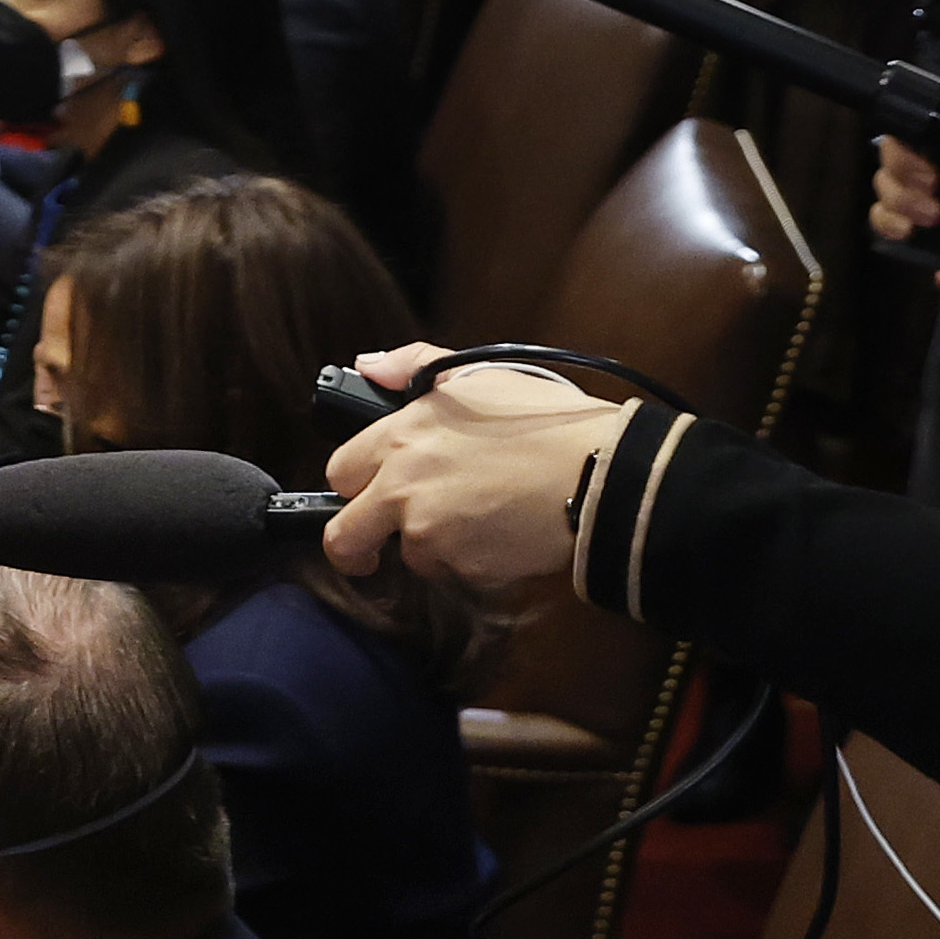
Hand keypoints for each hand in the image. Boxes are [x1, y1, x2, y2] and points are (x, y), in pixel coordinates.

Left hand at [320, 341, 634, 595]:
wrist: (601, 474)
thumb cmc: (545, 422)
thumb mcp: (474, 376)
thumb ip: (411, 365)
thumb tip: (368, 366)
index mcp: (398, 439)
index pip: (338, 472)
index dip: (352, 485)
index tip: (364, 493)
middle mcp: (403, 489)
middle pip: (343, 538)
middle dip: (355, 548)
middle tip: (373, 550)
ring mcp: (431, 534)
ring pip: (411, 556)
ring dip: (433, 547)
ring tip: (478, 519)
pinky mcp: (466, 568)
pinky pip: (457, 573)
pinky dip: (473, 562)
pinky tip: (503, 534)